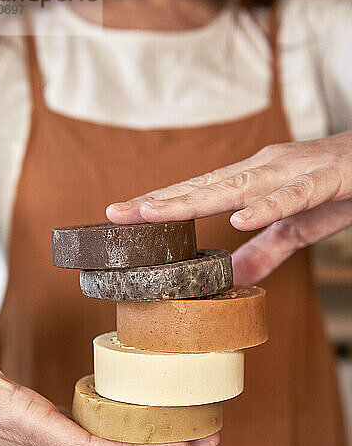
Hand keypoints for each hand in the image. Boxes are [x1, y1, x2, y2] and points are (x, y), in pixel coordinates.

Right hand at [0, 270, 217, 445]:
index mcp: (20, 421)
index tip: (179, 443)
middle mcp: (34, 444)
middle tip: (209, 434)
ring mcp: (39, 444)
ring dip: (145, 442)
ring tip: (193, 427)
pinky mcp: (43, 436)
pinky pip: (91, 440)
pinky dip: (123, 433)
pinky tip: (147, 417)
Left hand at [106, 131, 351, 283]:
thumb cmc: (339, 186)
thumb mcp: (297, 226)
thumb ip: (267, 249)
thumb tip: (237, 276)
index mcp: (253, 180)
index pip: (197, 194)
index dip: (159, 205)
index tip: (120, 218)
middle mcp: (264, 169)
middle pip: (202, 188)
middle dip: (158, 202)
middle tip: (116, 215)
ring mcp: (292, 171)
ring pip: (235, 187)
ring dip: (194, 200)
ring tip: (155, 213)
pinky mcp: (325, 179)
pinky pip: (292, 195)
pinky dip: (267, 206)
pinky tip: (239, 217)